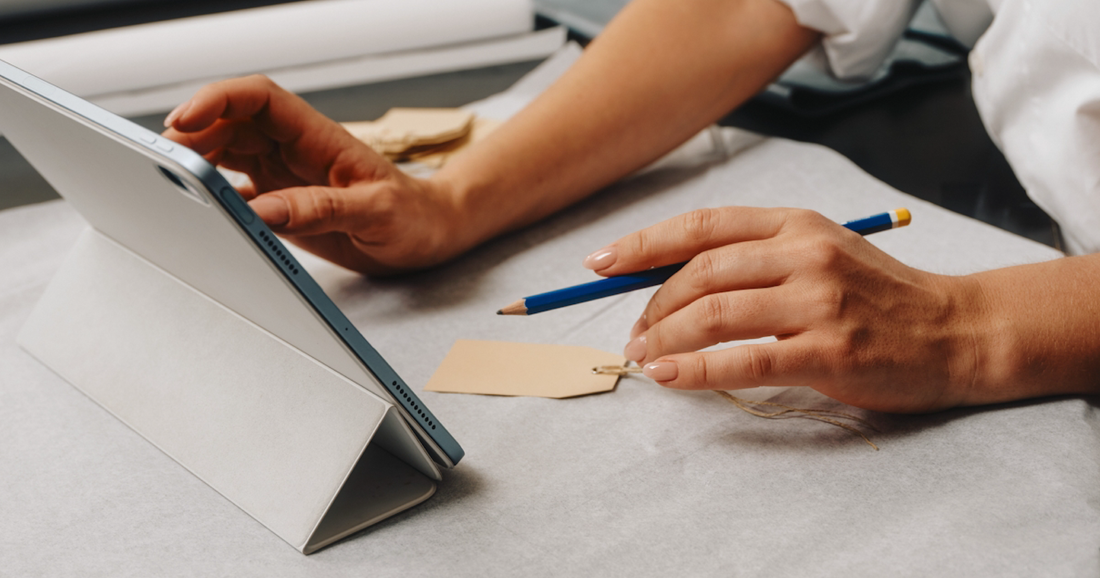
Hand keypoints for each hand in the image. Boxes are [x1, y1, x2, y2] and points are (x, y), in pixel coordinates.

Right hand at [162, 75, 467, 274]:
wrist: (430, 236)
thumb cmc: (414, 216)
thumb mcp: (375, 212)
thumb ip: (322, 208)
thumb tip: (262, 212)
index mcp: (318, 138)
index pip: (259, 98)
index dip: (217, 100)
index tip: (184, 120)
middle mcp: (295, 150)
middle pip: (229, 125)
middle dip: (193, 137)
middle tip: (166, 165)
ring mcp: (285, 176)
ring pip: (226, 155)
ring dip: (199, 166)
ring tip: (175, 188)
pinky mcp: (282, 205)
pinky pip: (238, 194)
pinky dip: (214, 200)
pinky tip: (199, 212)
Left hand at [583, 207, 984, 412]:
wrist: (956, 331)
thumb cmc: (877, 296)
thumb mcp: (820, 252)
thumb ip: (755, 258)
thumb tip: (670, 281)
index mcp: (796, 224)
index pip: (702, 225)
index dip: (642, 244)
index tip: (599, 265)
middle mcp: (805, 252)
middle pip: (700, 271)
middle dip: (650, 305)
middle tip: (632, 336)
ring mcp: (819, 301)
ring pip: (714, 314)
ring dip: (664, 338)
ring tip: (642, 359)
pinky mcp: (830, 351)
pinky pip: (744, 360)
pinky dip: (696, 370)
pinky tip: (669, 378)